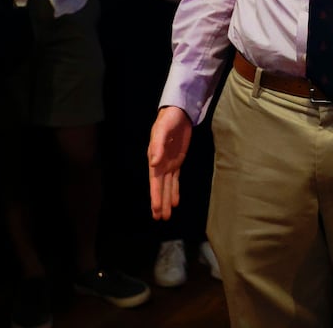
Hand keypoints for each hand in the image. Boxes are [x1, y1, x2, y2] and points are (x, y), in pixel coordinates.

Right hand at [148, 106, 193, 220]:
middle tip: (161, 218)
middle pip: (160, 187)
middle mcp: (160, 164)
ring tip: (166, 215)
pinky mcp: (177, 161)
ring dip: (167, 199)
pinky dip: (175, 190)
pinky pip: (175, 179)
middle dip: (160, 202)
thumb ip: (158, 146)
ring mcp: (168, 163)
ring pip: (168, 186)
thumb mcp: (163, 130)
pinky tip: (175, 201)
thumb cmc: (168, 120)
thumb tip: (154, 163)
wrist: (178, 113)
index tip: (157, 209)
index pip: (155, 181)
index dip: (156, 195)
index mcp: (154, 158)